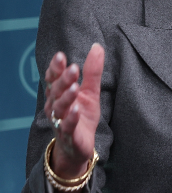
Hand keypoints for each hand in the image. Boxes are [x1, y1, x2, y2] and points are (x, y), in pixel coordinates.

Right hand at [44, 44, 104, 179]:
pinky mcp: (68, 135)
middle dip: (63, 79)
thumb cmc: (82, 115)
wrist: (80, 145)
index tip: (61, 56)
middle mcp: (56, 106)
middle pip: (56, 91)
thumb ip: (92, 71)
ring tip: (74, 87)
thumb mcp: (91, 91)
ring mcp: (60, 120)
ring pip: (59, 108)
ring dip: (66, 97)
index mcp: (59, 94)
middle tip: (73, 68)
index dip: (55, 68)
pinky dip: (70, 118)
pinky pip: (67, 126)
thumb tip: (97, 46)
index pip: (54, 78)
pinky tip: (76, 109)